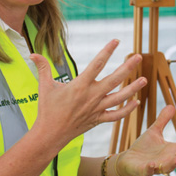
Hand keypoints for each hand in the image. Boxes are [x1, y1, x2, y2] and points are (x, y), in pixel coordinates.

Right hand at [30, 39, 145, 146]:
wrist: (50, 134)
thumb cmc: (47, 109)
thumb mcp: (44, 86)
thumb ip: (42, 68)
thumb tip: (32, 53)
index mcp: (80, 85)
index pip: (97, 64)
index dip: (107, 51)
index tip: (116, 41)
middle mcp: (91, 96)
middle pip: (114, 79)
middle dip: (127, 67)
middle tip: (138, 56)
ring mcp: (96, 109)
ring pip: (119, 98)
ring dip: (133, 88)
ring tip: (144, 79)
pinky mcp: (98, 120)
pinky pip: (115, 115)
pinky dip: (127, 110)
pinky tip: (135, 102)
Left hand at [116, 105, 175, 175]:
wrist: (128, 159)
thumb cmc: (144, 147)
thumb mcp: (154, 131)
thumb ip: (163, 120)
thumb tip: (172, 105)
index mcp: (171, 151)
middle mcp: (167, 160)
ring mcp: (157, 166)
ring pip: (168, 168)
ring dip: (173, 164)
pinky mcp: (144, 170)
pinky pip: (149, 171)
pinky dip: (151, 168)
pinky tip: (153, 164)